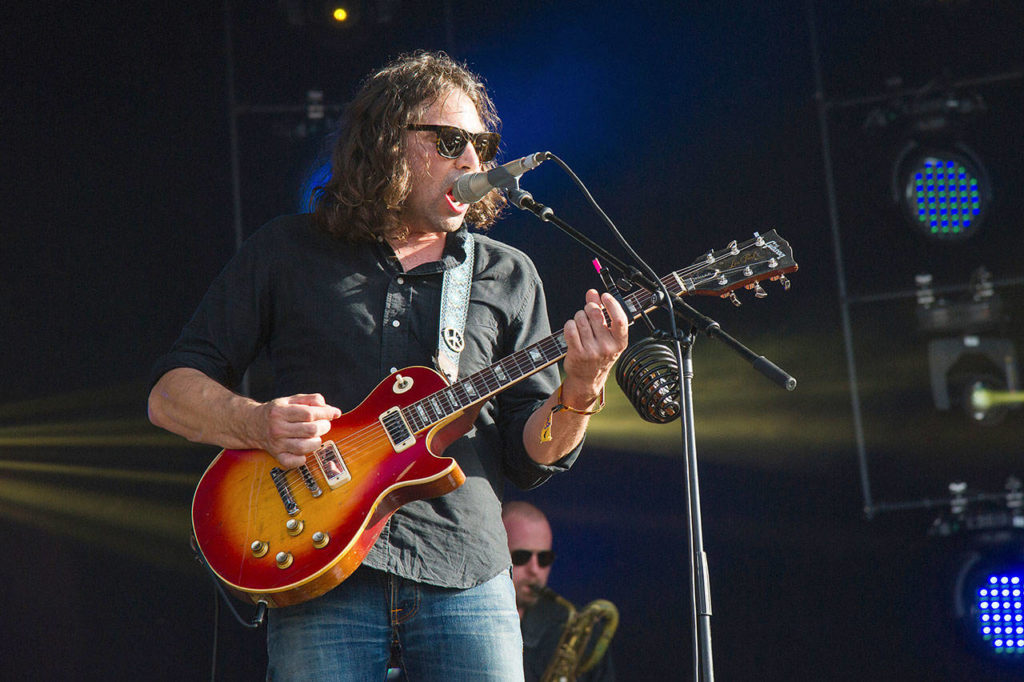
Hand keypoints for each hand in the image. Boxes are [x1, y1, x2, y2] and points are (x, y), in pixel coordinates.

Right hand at [253, 394, 341, 468]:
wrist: (253, 424)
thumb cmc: (277, 412)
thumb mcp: (291, 399)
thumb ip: (311, 400)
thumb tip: (331, 409)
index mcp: (280, 412)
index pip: (309, 414)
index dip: (326, 413)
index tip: (334, 413)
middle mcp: (277, 429)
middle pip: (310, 430)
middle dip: (324, 426)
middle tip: (324, 424)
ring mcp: (276, 444)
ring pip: (304, 447)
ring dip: (316, 442)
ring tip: (316, 436)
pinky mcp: (277, 456)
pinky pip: (292, 462)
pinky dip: (302, 459)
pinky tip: (305, 451)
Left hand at [561, 290, 628, 405]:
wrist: (588, 378)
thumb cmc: (599, 353)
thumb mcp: (606, 335)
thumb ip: (601, 312)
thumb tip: (593, 293)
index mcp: (620, 342)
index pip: (620, 320)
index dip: (612, 304)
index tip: (604, 296)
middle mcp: (608, 347)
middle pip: (595, 314)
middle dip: (589, 308)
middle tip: (587, 312)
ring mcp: (592, 351)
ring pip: (581, 320)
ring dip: (578, 317)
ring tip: (580, 323)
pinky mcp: (578, 353)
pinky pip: (571, 328)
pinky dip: (569, 324)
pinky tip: (572, 328)